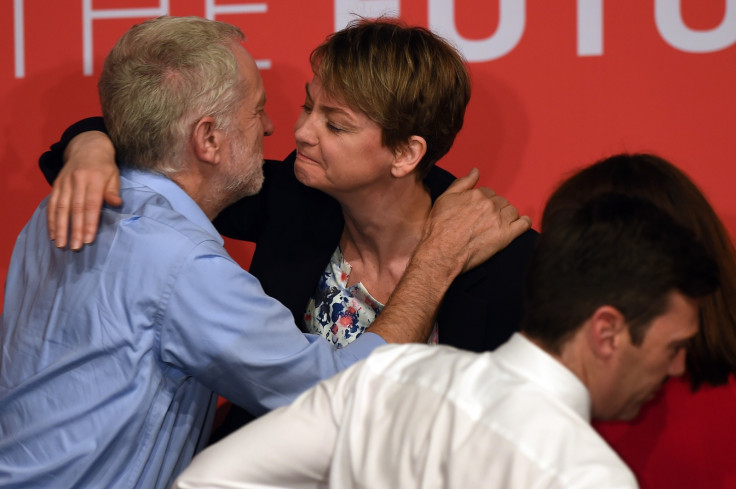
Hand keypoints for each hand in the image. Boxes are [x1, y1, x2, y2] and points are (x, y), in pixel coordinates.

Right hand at [47, 131, 120, 249]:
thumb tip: (117, 204)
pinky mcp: (56, 185)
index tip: (88, 239)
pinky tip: (52, 233)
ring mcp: (64, 183)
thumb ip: (113, 190)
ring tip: (61, 244)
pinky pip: (52, 204)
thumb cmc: (105, 167)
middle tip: (75, 247)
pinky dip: (51, 219)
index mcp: (94, 179)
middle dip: (74, 230)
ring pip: (60, 208)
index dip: (90, 223)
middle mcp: (77, 181)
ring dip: (60, 228)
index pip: (92, 205)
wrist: (87, 148)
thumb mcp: (114, 175)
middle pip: (75, 209)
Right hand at [418, 168, 531, 274]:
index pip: (488, 192)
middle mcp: (490, 205)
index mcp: (477, 194)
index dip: (483, 202)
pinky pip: (524, 224)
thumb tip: (476, 171)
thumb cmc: (439, 228)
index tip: (478, 212)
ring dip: (507, 217)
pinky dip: (524, 223)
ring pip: (512, 211)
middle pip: (501, 201)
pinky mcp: (506, 236)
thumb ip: (462, 183)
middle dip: (495, 209)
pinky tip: (519, 226)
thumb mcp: (444, 199)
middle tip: (484, 222)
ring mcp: (499, 220)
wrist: (441, 253)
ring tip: (496, 227)